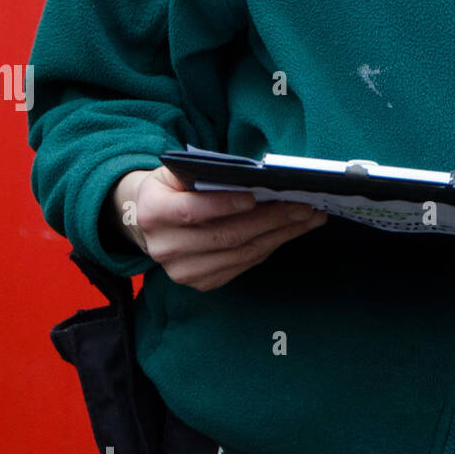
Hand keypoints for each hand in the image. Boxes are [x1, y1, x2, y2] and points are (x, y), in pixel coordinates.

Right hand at [108, 167, 327, 290]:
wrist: (146, 221)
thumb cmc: (171, 188)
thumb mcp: (177, 171)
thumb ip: (205, 172)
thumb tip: (252, 176)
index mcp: (154, 212)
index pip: (191, 211)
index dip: (224, 205)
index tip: (256, 196)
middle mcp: (165, 247)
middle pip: (226, 236)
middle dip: (271, 219)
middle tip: (304, 205)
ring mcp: (182, 270)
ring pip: (240, 254)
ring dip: (280, 235)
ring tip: (308, 218)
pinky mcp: (200, 283)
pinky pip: (242, 265)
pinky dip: (270, 247)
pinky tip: (289, 232)